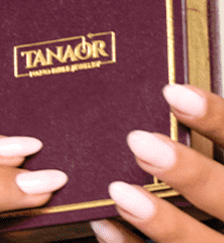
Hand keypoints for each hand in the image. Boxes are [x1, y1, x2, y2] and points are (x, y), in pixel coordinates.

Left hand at [90, 85, 223, 242]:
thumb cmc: (220, 181)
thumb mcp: (223, 157)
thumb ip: (209, 136)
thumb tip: (159, 96)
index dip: (215, 118)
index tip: (173, 94)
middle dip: (189, 173)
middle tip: (139, 143)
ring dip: (165, 223)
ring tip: (120, 192)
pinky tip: (107, 227)